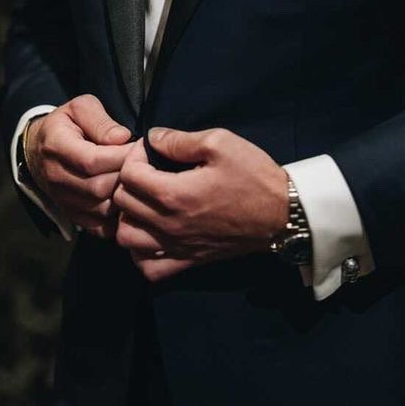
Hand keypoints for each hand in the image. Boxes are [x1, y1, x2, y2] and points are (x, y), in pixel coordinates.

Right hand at [25, 95, 133, 238]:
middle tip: (143, 164)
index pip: (91, 161)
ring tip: (137, 181)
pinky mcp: (71, 216)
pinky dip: (117, 219)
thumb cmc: (68, 124)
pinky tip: (128, 201)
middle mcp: (56, 177)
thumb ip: (100, 121)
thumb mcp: (81, 108)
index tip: (139, 146)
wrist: (39, 150)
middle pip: (98, 188)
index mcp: (56, 146)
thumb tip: (122, 138)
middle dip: (125, 177)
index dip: (120, 156)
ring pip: (101, 210)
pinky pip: (99, 227)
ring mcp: (62, 200)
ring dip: (124, 198)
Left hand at [114, 128, 289, 282]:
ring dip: (129, 217)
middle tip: (149, 169)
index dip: (134, 156)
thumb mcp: (220, 143)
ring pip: (126, 238)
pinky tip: (152, 233)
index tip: (150, 150)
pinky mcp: (187, 262)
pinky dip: (141, 252)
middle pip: (122, 204)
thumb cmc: (253, 175)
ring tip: (146, 200)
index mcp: (174, 194)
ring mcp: (176, 247)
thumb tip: (152, 138)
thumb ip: (180, 140)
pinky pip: (148, 267)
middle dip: (129, 181)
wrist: (281, 214)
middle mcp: (168, 225)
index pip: (128, 175)